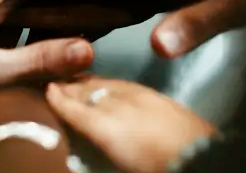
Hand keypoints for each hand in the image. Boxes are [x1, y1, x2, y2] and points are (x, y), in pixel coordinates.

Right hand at [46, 76, 214, 172]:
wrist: (201, 162)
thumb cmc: (154, 167)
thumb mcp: (117, 164)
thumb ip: (97, 144)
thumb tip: (83, 141)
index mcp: (106, 127)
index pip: (73, 108)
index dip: (57, 99)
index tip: (44, 91)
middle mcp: (118, 105)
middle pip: (86, 91)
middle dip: (68, 87)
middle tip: (54, 84)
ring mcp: (139, 97)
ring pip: (105, 83)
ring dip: (87, 82)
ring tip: (75, 82)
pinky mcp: (157, 96)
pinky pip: (125, 84)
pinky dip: (109, 83)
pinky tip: (107, 86)